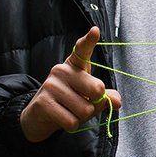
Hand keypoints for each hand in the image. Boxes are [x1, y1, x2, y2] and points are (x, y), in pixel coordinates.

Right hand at [20, 27, 121, 141]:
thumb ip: (104, 97)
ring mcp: (51, 85)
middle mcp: (61, 70)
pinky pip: (71, 121)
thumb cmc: (68, 103)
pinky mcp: (43, 102)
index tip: (95, 30)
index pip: (82, 49)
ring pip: (85, 109)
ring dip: (81, 118)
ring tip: (69, 112)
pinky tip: (61, 119)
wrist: (38, 117)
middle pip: (97, 89)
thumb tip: (117, 101)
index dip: (89, 40)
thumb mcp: (88, 97)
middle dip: (95, 105)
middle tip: (82, 106)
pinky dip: (71, 126)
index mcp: (74, 65)